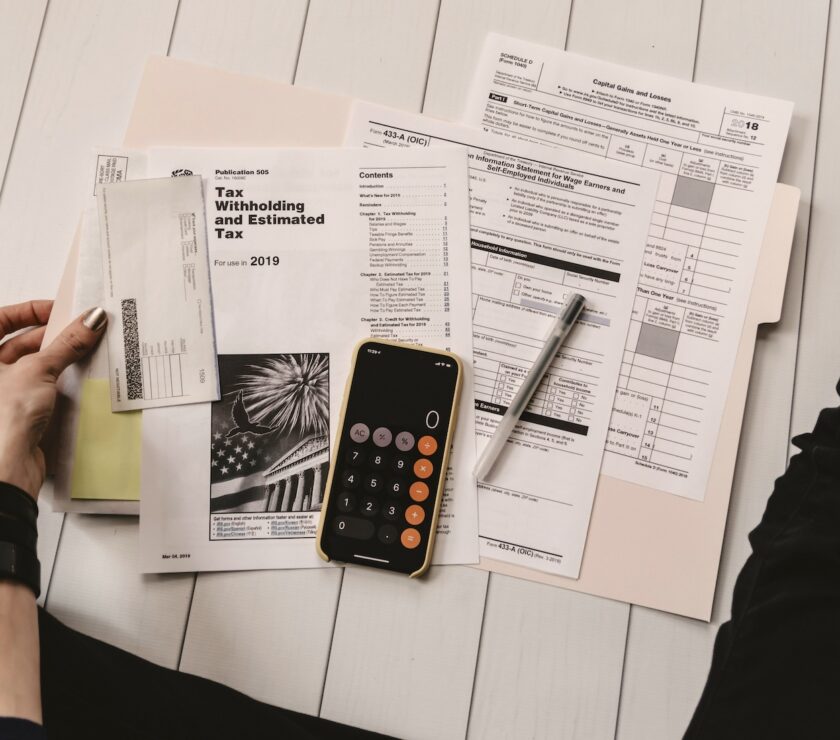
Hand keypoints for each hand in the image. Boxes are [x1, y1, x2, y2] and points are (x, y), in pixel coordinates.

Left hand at [0, 301, 106, 498]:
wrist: (5, 470)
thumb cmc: (0, 422)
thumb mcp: (37, 370)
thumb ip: (66, 343)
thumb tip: (88, 321)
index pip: (0, 319)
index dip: (29, 311)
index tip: (59, 310)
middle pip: (17, 343)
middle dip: (51, 336)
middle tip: (81, 330)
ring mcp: (2, 396)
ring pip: (32, 367)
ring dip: (58, 360)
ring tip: (84, 353)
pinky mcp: (18, 414)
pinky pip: (41, 389)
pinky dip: (59, 383)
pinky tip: (78, 380)